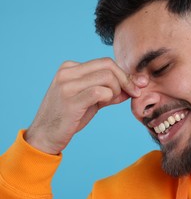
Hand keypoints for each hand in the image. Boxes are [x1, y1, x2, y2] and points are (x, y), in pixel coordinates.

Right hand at [24, 58, 147, 154]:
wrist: (46, 136)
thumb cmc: (70, 117)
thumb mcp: (92, 100)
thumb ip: (111, 91)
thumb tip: (136, 85)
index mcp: (70, 68)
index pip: (105, 63)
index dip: (124, 74)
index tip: (136, 87)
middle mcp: (67, 72)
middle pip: (108, 65)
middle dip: (126, 80)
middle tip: (133, 93)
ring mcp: (67, 85)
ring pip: (107, 77)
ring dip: (116, 90)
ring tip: (108, 102)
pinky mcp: (71, 100)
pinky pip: (99, 91)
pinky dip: (109, 97)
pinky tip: (103, 104)